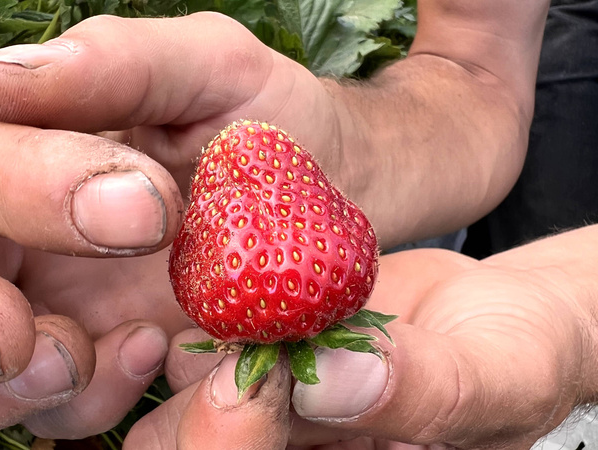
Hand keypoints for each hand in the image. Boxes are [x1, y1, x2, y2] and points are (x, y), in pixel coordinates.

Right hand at [0, 11, 337, 436]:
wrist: (328, 180)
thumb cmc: (264, 114)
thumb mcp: (208, 67)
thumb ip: (116, 64)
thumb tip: (4, 74)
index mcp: (37, 145)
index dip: (15, 191)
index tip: (133, 215)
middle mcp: (34, 229)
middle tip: (34, 337)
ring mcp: (68, 299)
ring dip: (28, 377)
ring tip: (119, 345)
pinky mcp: (111, 352)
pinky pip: (68, 403)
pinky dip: (94, 396)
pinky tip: (154, 347)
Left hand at [129, 246, 587, 448]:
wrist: (496, 314)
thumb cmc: (515, 360)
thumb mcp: (492, 381)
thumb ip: (421, 390)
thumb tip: (331, 379)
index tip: (252, 378)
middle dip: (195, 409)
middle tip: (215, 343)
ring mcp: (283, 403)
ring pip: (197, 398)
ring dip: (195, 353)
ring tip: (217, 295)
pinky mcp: (278, 346)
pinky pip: (222, 337)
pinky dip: (215, 308)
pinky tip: (227, 267)